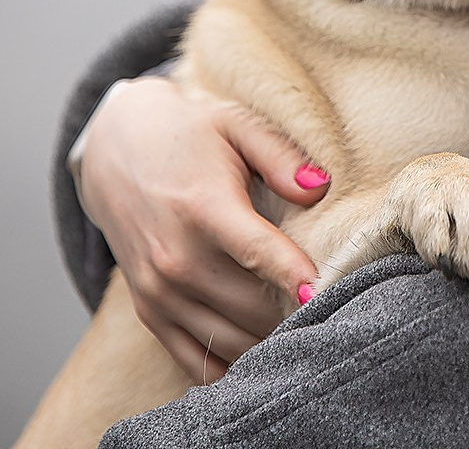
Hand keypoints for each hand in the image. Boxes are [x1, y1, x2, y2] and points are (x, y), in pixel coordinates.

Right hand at [78, 76, 329, 382]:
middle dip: (295, 311)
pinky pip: (195, 360)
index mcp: (203, 208)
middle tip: (333, 302)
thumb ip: (281, 157)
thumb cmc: (190, 135)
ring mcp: (158, 291)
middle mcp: (175, 258)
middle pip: (251, 306)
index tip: (326, 291)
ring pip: (229, 340)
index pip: (258, 253)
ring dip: (270, 339)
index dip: (295, 276)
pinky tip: (265, 349)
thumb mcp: (237, 125)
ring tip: (307, 325)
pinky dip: (232, 364)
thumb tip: (320, 189)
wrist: (116, 152)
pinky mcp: (149, 311)